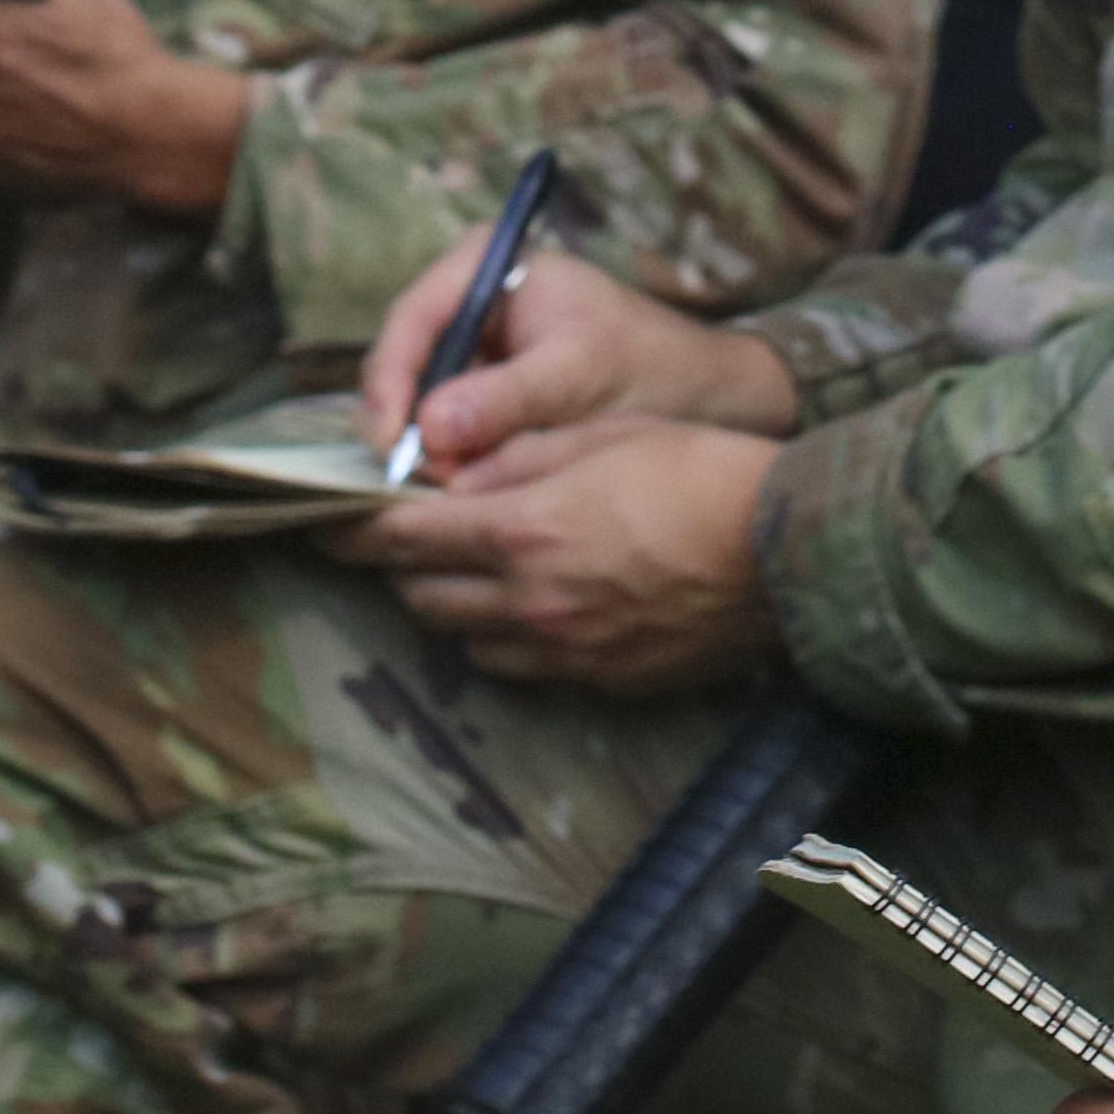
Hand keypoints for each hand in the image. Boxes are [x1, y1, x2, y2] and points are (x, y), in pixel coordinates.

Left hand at [335, 417, 786, 686]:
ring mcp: (567, 652)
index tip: (320, 519)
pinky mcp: (603, 680)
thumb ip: (512, 458)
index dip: (349, 528)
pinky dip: (506, 639)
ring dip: (451, 604)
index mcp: (521, 532)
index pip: (398, 538)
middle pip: (422, 596)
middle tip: (403, 536)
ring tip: (468, 570)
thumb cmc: (702, 469)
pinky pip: (524, 668)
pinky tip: (529, 607)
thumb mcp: (599, 433)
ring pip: (466, 640)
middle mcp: (530, 603)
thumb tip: (450, 476)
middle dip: (401, 565)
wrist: (792, 550)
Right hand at [351, 234, 804, 465]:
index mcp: (485, 262)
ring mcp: (474, 344)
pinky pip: (448, 423)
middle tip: (416, 483)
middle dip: (406, 424)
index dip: (390, 383)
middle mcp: (468, 296)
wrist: (702, 394)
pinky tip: (466, 489)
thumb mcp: (578, 376)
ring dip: (429, 448)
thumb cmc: (649, 365)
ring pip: (421, 401)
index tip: (391, 443)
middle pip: (405, 362)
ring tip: (447, 490)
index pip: (411, 320)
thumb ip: (506, 399)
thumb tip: (430, 430)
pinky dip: (453, 456)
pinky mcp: (484, 388)